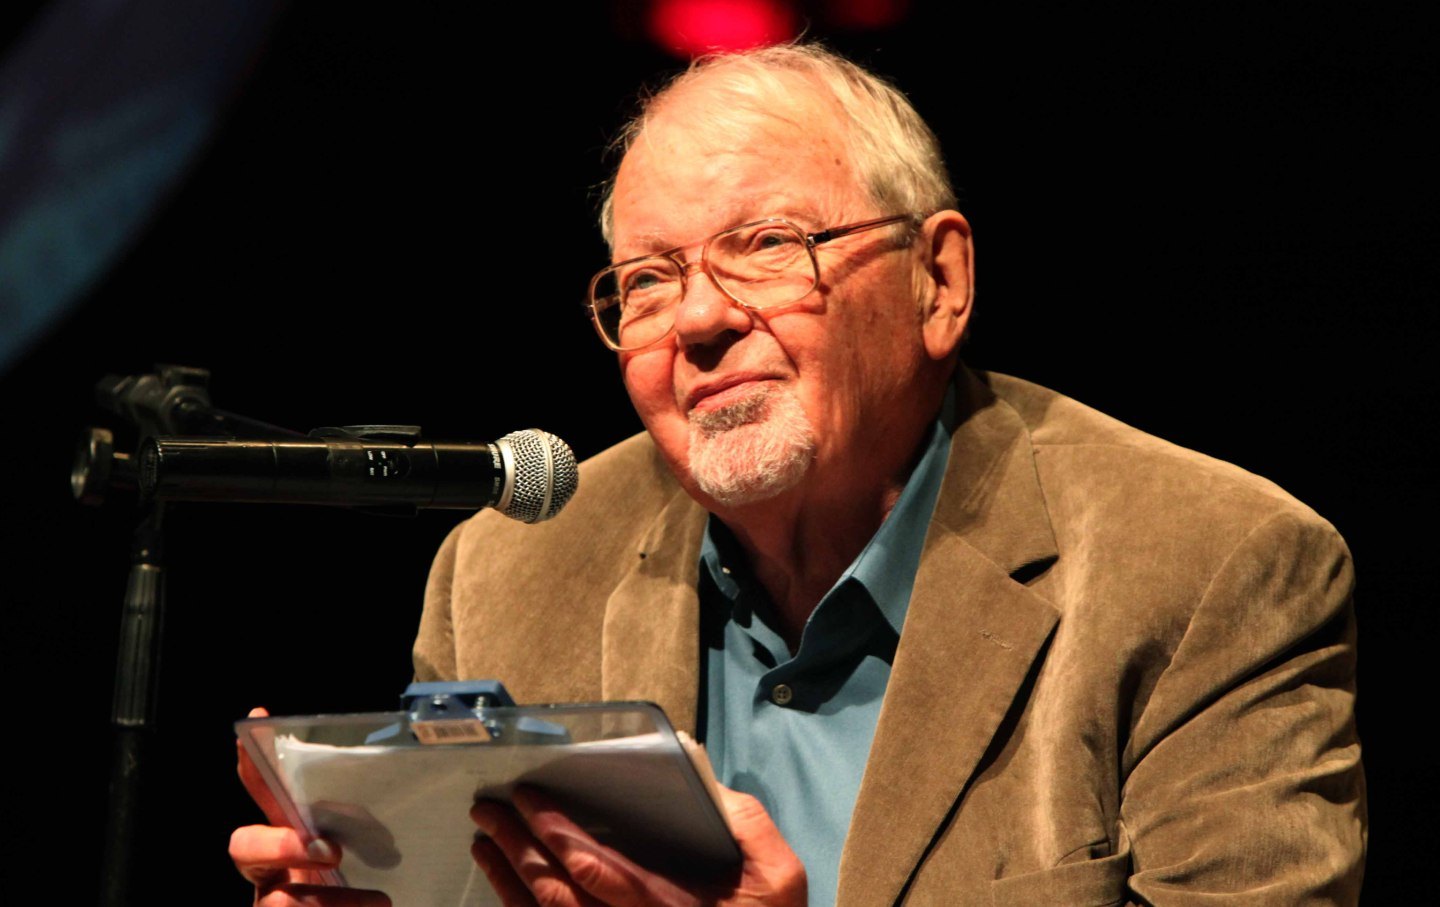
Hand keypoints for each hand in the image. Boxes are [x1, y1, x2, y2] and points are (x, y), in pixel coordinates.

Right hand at [230, 707, 391, 906]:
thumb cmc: (367, 891)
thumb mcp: (370, 856)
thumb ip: (367, 831)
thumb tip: (403, 787)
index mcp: (289, 841)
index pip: (266, 794)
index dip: (256, 762)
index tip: (259, 719)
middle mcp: (270, 873)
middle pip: (244, 847)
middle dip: (282, 846)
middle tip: (330, 851)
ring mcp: (270, 902)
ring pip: (276, 900)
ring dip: (325, 900)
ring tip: (375, 901)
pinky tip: (379, 906)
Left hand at [470, 785, 805, 906]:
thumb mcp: (778, 876)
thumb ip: (746, 824)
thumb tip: (704, 783)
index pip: (596, 871)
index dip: (555, 835)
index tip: (527, 799)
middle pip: (558, 896)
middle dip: (519, 850)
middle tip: (487, 812)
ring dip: (509, 881)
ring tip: (486, 843)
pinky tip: (507, 886)